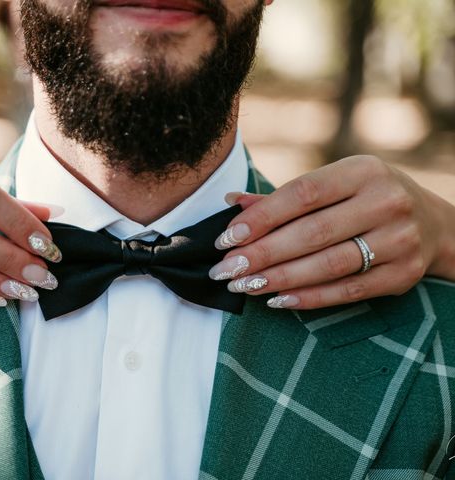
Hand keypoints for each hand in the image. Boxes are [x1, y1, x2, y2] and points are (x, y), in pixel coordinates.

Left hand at [209, 155, 454, 308]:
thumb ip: (285, 197)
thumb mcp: (335, 184)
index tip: (227, 238)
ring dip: (279, 278)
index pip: (303, 194)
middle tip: (226, 270)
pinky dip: (309, 298)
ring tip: (243, 286)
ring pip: (328, 265)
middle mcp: (385, 202)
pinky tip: (276, 299)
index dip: (261, 218)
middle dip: (262, 254)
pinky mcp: (402, 275)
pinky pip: (347, 291)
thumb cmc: (366, 199)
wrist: (432, 224)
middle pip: (312, 233)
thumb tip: (232, 204)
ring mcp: (398, 240)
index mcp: (362, 171)